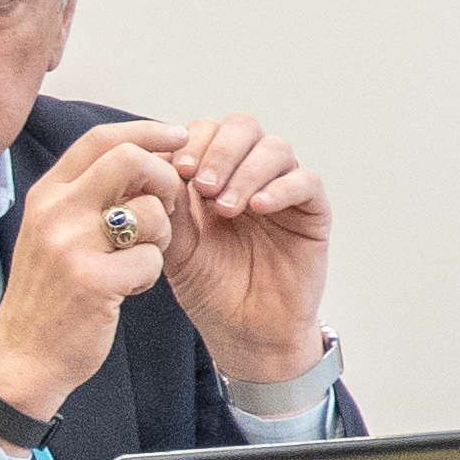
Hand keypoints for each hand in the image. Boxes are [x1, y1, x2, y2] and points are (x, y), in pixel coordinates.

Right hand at [0, 124, 207, 421]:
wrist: (22, 357)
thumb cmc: (47, 296)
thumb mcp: (54, 233)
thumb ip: (87, 197)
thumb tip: (142, 161)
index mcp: (47, 194)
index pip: (101, 138)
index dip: (147, 131)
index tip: (177, 136)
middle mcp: (55, 212)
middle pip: (129, 159)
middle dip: (165, 175)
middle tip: (172, 201)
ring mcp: (71, 246)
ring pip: (150, 211)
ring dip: (162, 235)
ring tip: (139, 258)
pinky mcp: (93, 282)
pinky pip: (152, 259)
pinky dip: (150, 274)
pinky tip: (128, 288)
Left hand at [119, 111, 332, 386]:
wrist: (244, 333)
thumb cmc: (208, 288)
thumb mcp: (173, 243)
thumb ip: (163, 204)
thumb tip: (146, 163)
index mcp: (215, 174)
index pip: (206, 130)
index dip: (192, 141)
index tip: (176, 169)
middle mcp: (250, 174)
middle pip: (243, 126)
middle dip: (218, 150)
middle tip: (201, 186)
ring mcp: (283, 190)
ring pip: (275, 148)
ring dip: (246, 170)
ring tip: (226, 207)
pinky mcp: (313, 212)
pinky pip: (306, 181)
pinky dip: (281, 188)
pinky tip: (258, 207)